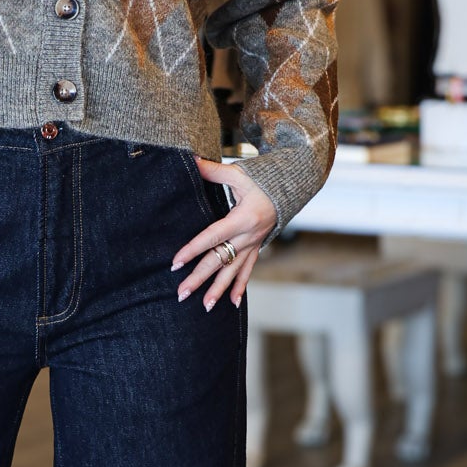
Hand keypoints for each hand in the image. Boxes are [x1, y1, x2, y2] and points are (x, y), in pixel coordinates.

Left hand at [170, 156, 276, 307]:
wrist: (291, 189)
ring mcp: (253, 245)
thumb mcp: (239, 174)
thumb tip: (192, 160)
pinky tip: (232, 304)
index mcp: (242, 218)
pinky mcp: (257, 249)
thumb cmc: (263, 180)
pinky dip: (240, 288)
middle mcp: (248, 236)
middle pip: (219, 261)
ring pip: (233, 272)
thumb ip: (214, 171)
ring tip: (204, 306)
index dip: (193, 250)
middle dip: (199, 278)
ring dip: (218, 290)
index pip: (212, 237)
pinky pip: (247, 272)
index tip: (176, 263)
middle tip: (181, 293)